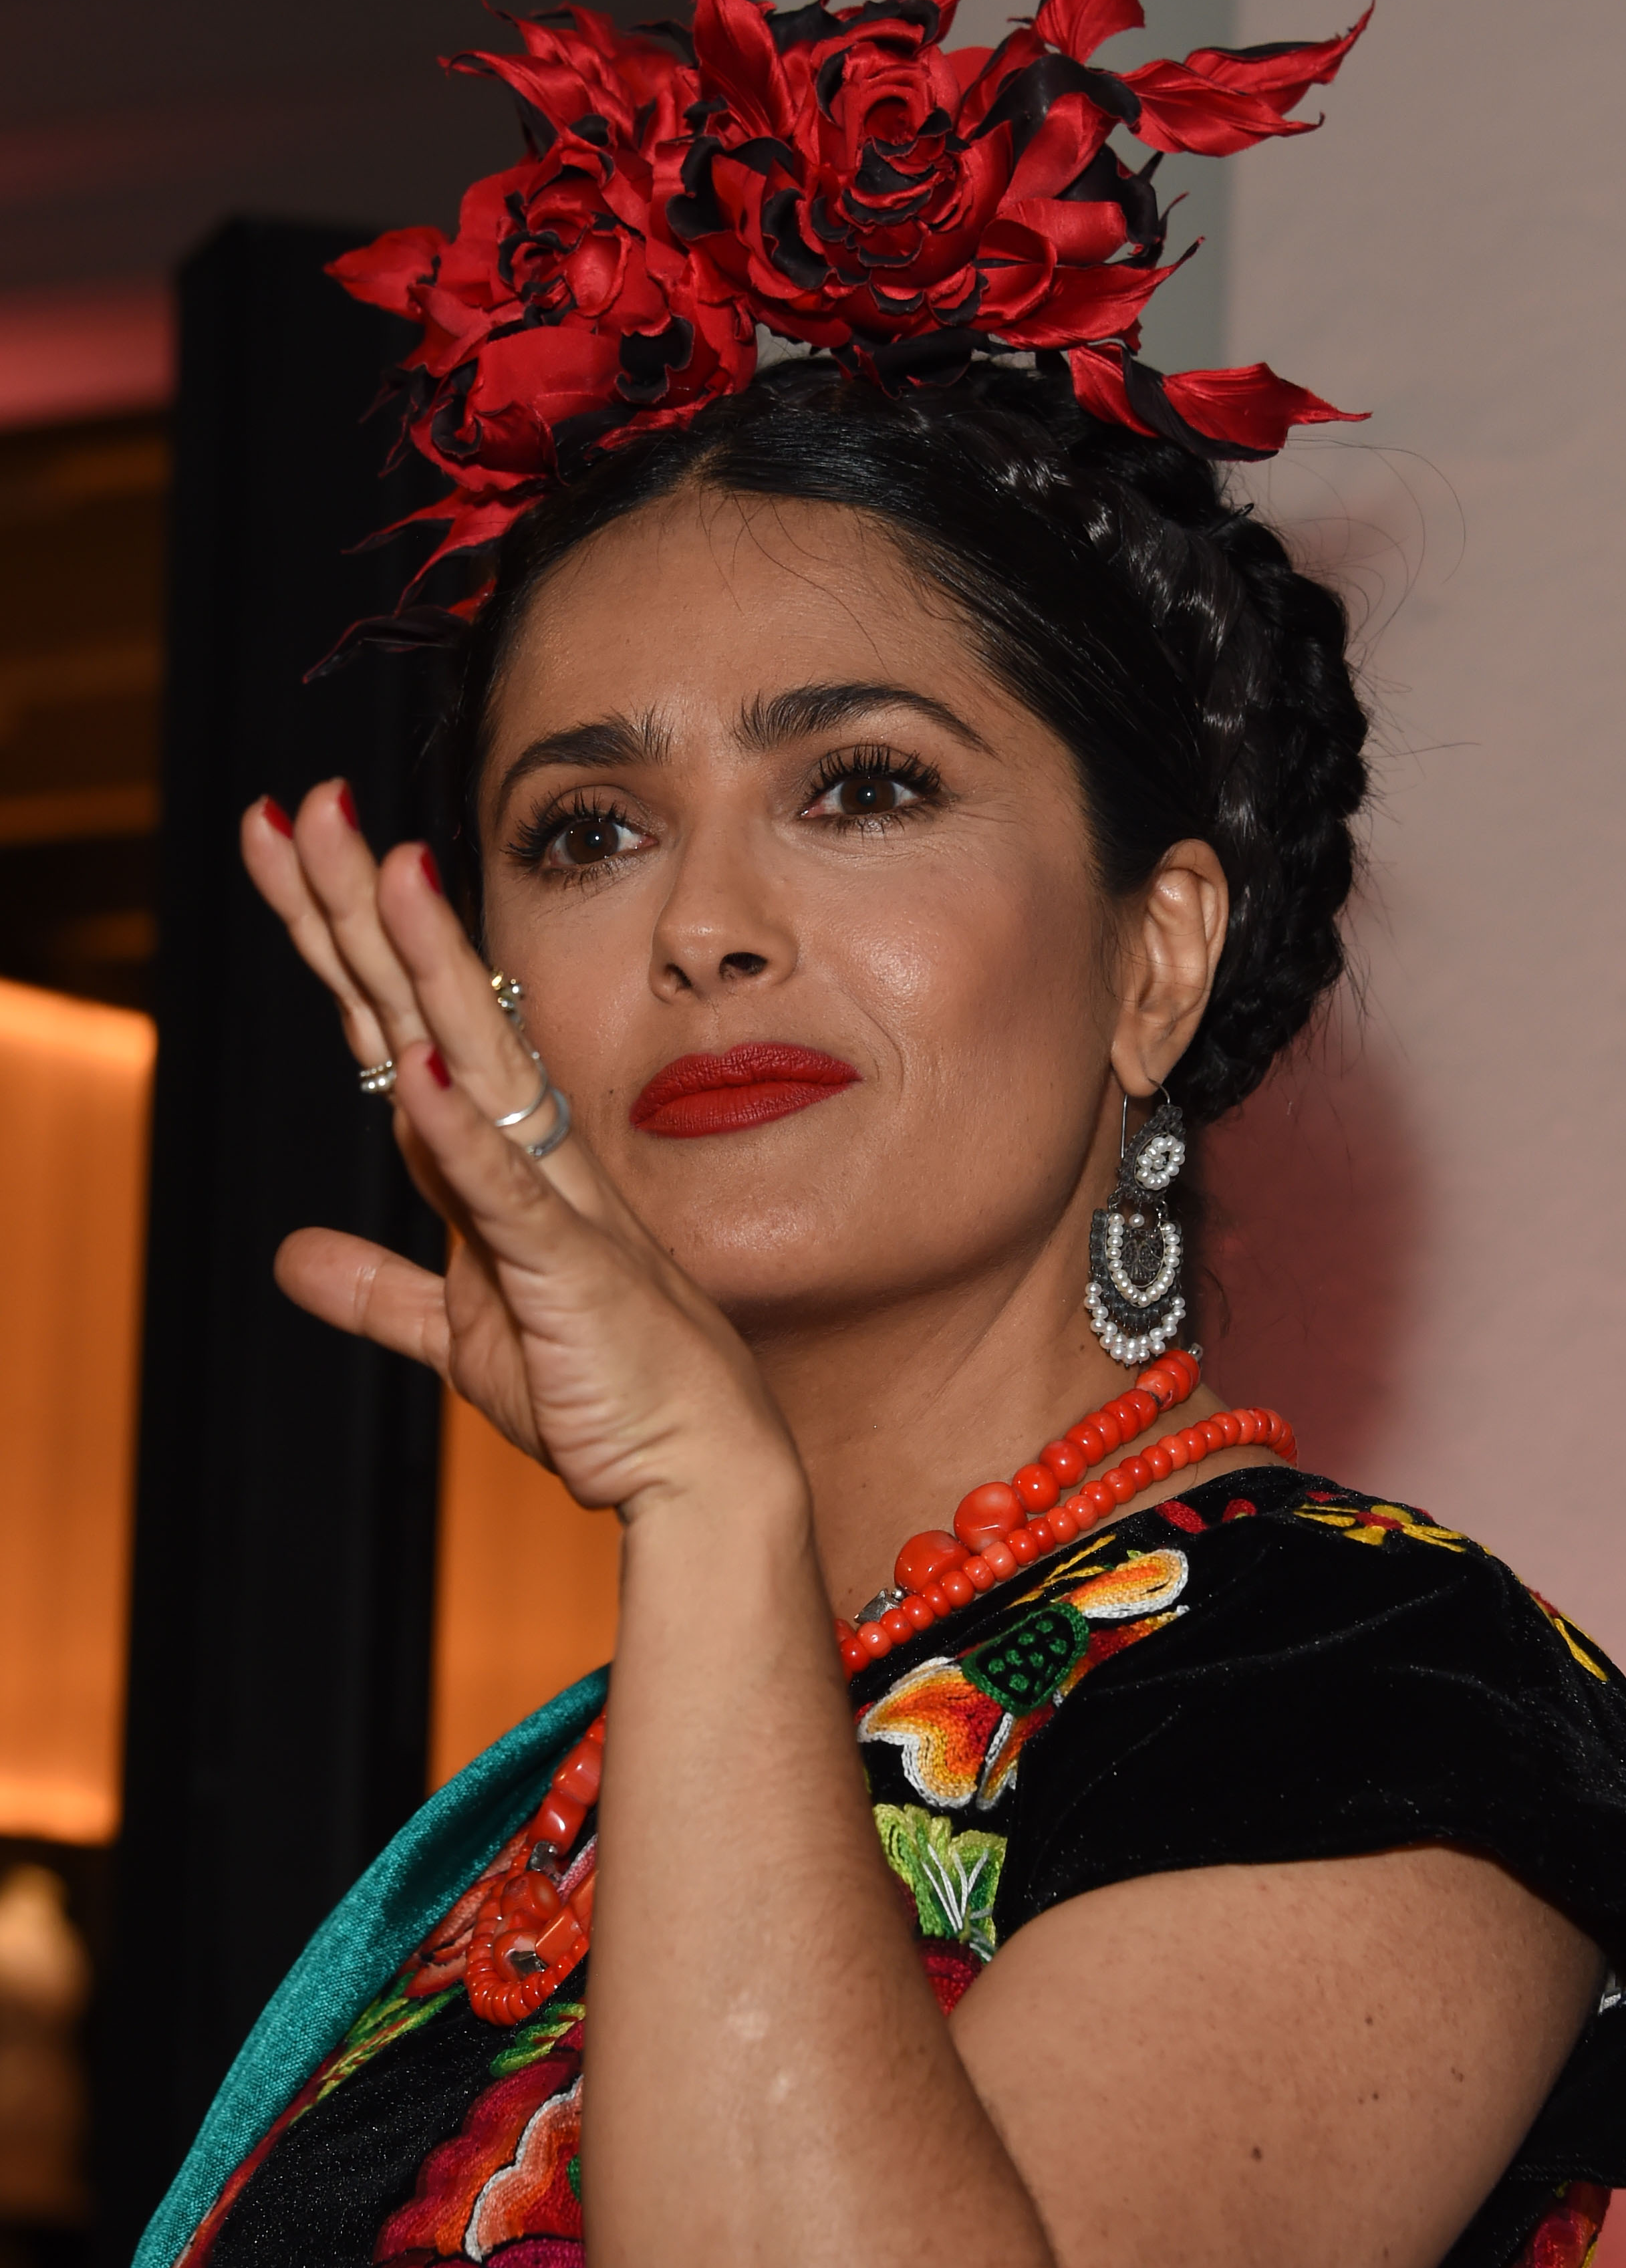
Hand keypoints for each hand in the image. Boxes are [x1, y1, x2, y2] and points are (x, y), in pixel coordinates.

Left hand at [240, 782, 790, 1517]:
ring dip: (427, 967)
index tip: (286, 847)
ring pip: (478, 1059)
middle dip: (362, 905)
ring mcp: (555, 1199)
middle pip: (427, 1004)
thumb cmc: (599, 1391)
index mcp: (495, 1159)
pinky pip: (508, 1191)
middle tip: (302, 803)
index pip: (397, 1020)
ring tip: (385, 870)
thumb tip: (294, 1257)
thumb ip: (379, 1290)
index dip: (340, 935)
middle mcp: (528, 1151)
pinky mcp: (571, 1267)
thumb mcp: (458, 1337)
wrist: (697, 1464)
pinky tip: (418, 1070)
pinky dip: (463, 1134)